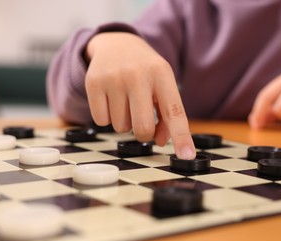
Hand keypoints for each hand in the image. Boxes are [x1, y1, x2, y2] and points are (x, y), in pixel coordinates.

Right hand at [85, 32, 195, 158]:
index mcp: (162, 74)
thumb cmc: (145, 72)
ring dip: (124, 122)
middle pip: (142, 128)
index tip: (187, 156)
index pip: (174, 112)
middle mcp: (137, 75)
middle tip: (142, 121)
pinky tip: (110, 99)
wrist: (116, 44)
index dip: (181, 136)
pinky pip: (101, 121)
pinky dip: (107, 117)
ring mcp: (113, 78)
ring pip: (120, 127)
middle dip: (143, 134)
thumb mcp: (162, 86)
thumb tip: (158, 142)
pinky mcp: (93, 83)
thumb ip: (166, 115)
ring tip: (125, 101)